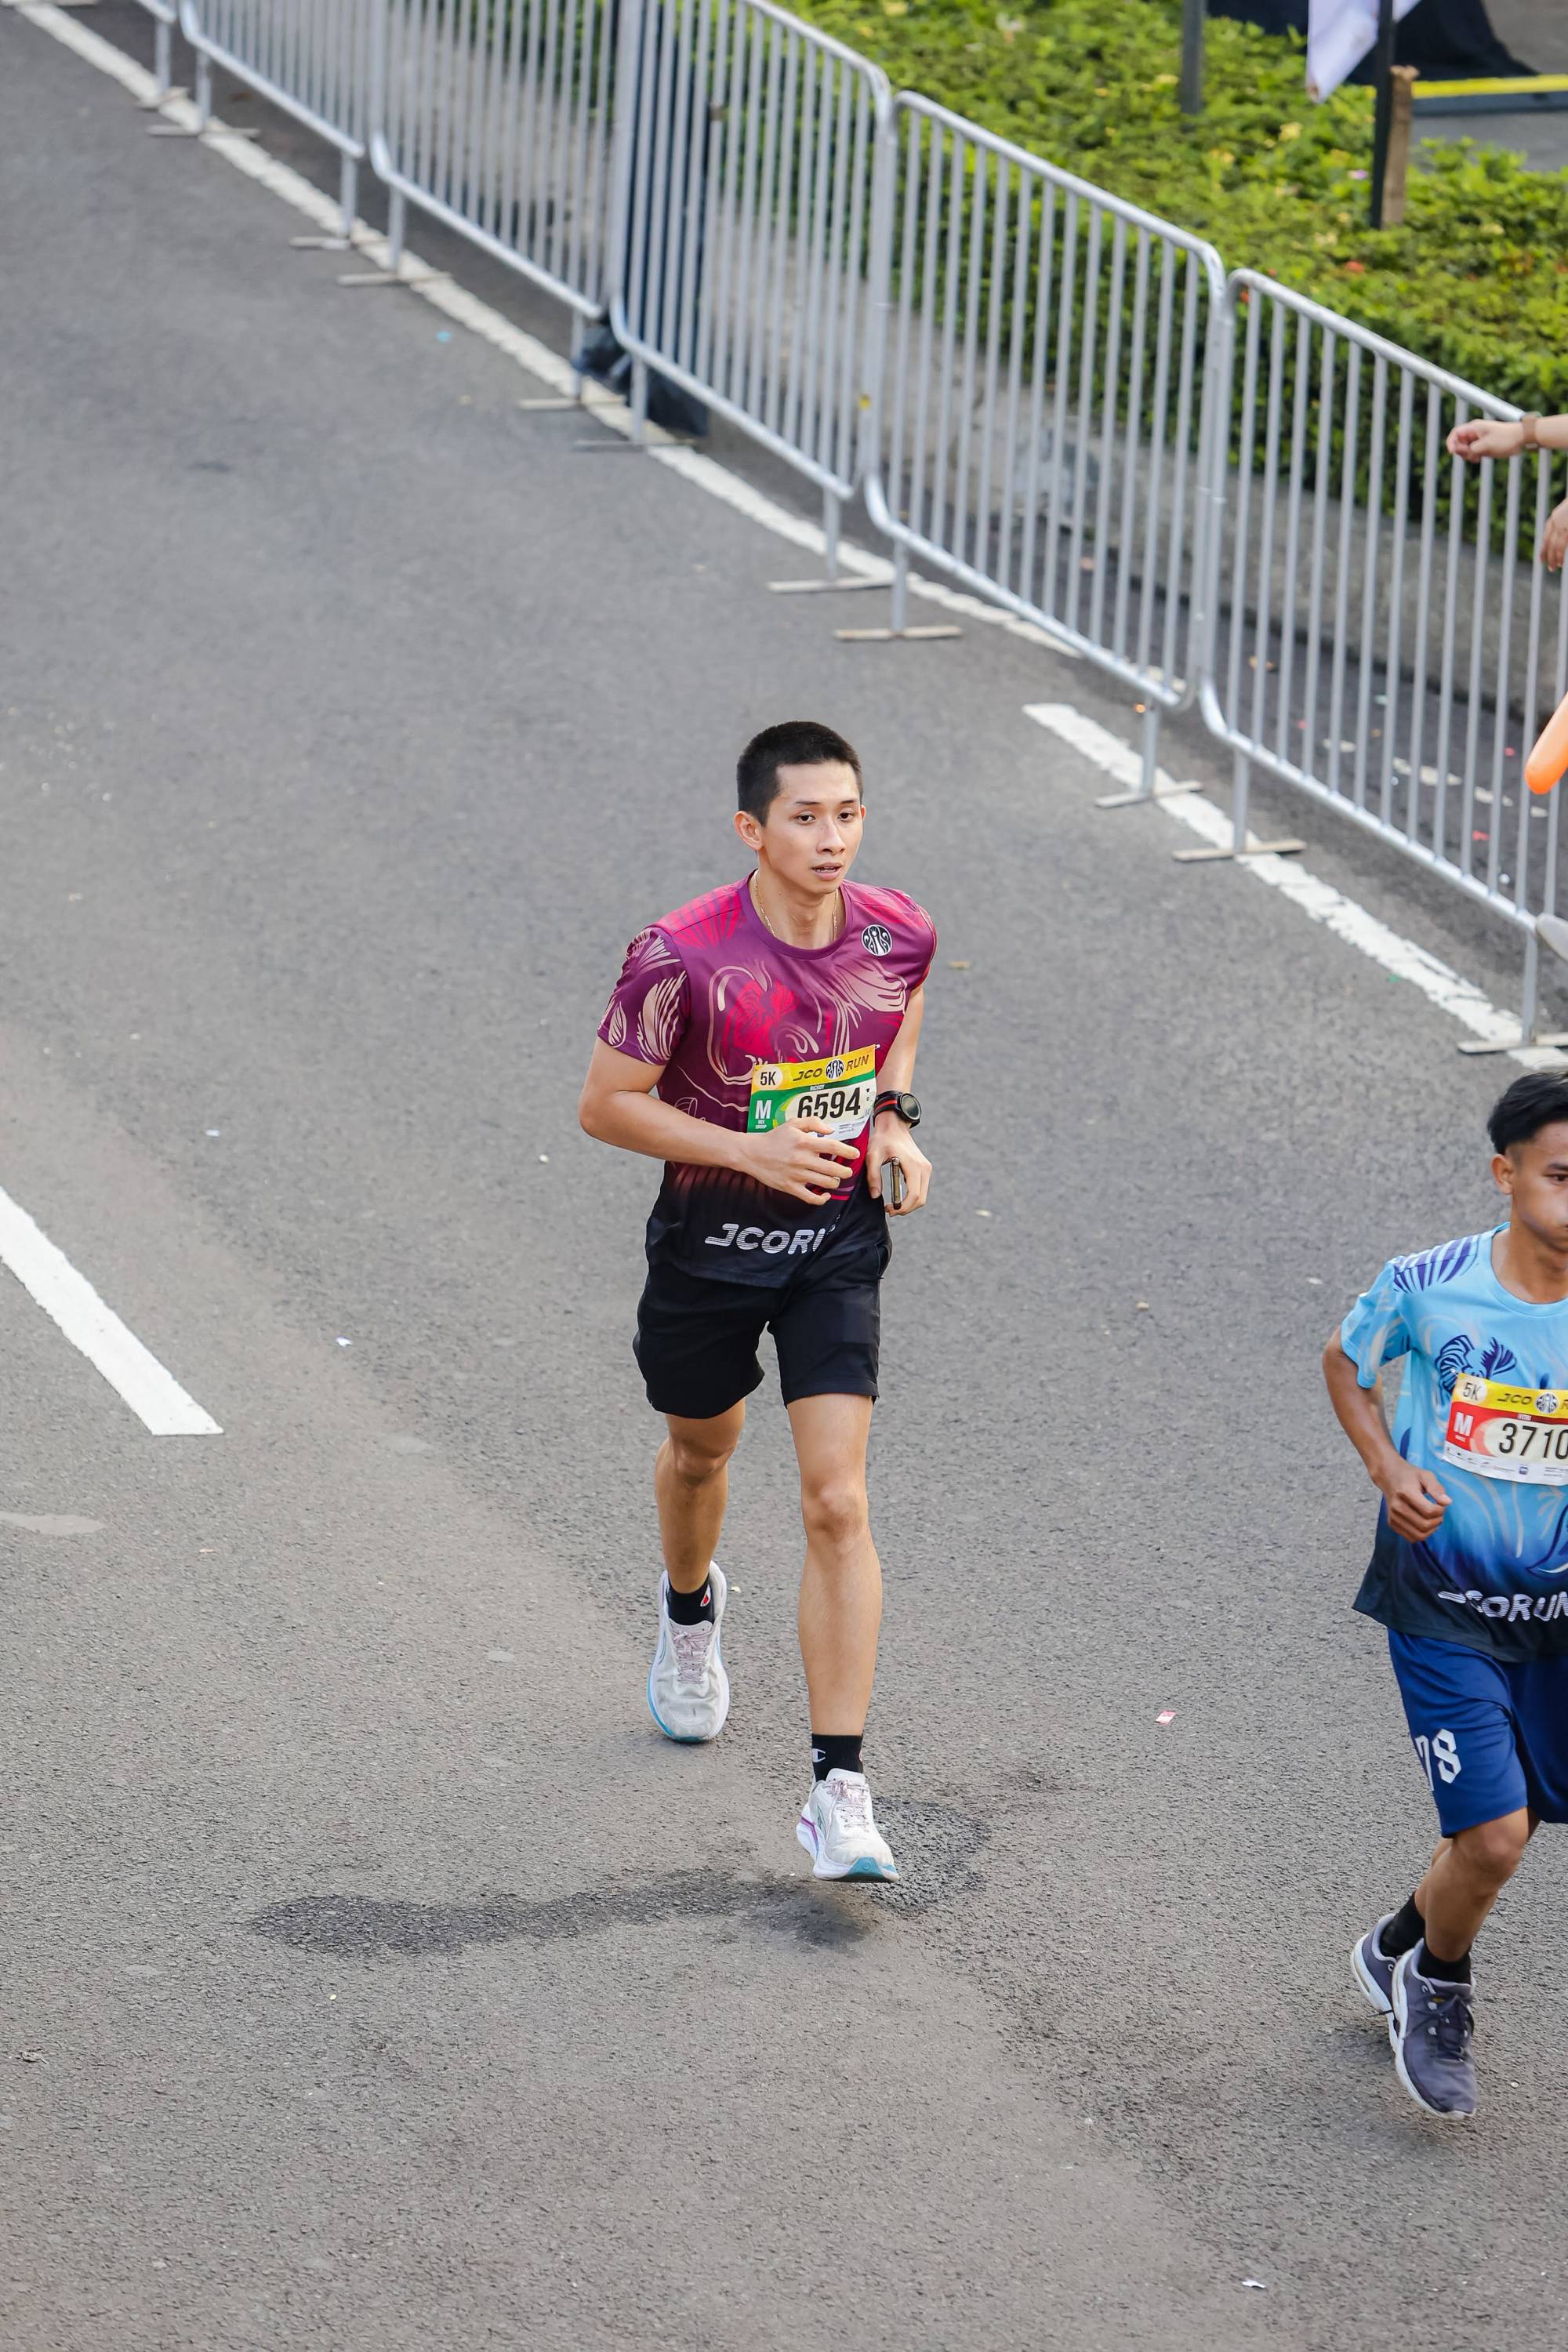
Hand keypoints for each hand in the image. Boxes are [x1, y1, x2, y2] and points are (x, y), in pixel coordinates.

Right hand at [740, 1119, 859, 1203]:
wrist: (752, 1153)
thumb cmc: (774, 1137)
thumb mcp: (793, 1123)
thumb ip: (813, 1122)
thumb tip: (831, 1130)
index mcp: (804, 1142)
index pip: (832, 1147)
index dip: (847, 1151)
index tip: (855, 1154)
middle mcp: (803, 1159)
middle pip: (833, 1168)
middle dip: (845, 1171)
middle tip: (847, 1170)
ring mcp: (797, 1175)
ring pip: (825, 1183)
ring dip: (835, 1181)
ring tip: (835, 1178)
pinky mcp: (791, 1187)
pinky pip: (811, 1198)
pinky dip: (822, 1198)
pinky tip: (826, 1194)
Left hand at [865, 1111, 930, 1215]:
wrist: (894, 1126)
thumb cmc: (882, 1139)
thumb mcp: (873, 1155)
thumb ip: (873, 1175)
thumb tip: (876, 1196)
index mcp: (913, 1165)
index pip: (914, 1195)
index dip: (902, 1207)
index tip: (889, 1210)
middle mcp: (924, 1168)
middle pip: (921, 1199)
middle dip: (906, 1209)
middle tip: (890, 1210)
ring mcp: (926, 1169)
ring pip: (922, 1196)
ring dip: (909, 1205)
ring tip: (893, 1205)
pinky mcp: (924, 1169)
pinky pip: (921, 1189)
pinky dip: (912, 1197)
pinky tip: (898, 1197)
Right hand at [1376, 1458, 1449, 1541]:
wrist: (1388, 1477)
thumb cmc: (1409, 1476)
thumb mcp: (1426, 1475)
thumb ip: (1437, 1488)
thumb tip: (1447, 1502)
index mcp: (1405, 1492)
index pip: (1429, 1511)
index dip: (1441, 1510)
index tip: (1441, 1503)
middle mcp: (1397, 1507)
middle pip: (1425, 1525)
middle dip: (1437, 1521)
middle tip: (1438, 1512)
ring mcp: (1393, 1517)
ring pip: (1418, 1535)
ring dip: (1431, 1530)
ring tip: (1432, 1519)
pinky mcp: (1391, 1523)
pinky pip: (1411, 1538)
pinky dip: (1421, 1534)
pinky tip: (1423, 1523)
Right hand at [1447, 418, 1525, 463]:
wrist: (1520, 438)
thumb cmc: (1505, 438)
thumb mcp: (1486, 445)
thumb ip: (1471, 449)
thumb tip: (1462, 452)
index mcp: (1474, 428)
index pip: (1456, 433)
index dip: (1451, 442)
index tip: (1452, 452)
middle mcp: (1474, 433)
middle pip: (1458, 442)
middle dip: (1461, 451)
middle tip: (1470, 455)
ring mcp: (1478, 440)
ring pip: (1464, 449)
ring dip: (1467, 455)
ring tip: (1477, 458)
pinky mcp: (1483, 446)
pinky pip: (1472, 452)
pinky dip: (1472, 457)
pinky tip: (1479, 459)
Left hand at [1542, 496, 1567, 571]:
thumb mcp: (1567, 511)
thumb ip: (1565, 519)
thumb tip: (1564, 529)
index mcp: (1557, 514)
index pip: (1547, 531)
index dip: (1544, 543)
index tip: (1542, 553)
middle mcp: (1558, 519)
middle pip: (1548, 539)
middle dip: (1546, 552)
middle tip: (1545, 564)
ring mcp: (1564, 524)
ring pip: (1555, 545)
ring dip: (1553, 558)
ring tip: (1554, 568)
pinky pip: (1563, 544)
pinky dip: (1560, 555)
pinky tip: (1560, 562)